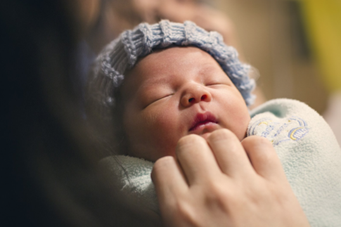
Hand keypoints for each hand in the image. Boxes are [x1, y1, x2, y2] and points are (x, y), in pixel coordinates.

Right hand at [152, 129, 309, 226]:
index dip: (170, 170)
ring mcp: (246, 187)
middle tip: (201, 168)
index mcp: (182, 213)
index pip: (163, 165)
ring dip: (219, 147)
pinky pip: (259, 145)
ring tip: (225, 162)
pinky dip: (253, 149)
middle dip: (192, 154)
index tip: (180, 177)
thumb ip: (172, 214)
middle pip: (190, 144)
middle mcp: (211, 193)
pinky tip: (250, 164)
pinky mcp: (277, 187)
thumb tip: (170, 190)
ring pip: (221, 137)